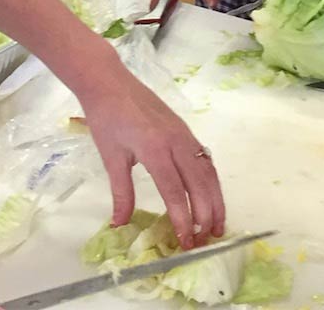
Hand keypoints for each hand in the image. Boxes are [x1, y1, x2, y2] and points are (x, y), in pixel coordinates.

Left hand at [76, 62, 225, 250]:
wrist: (109, 81)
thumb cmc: (107, 118)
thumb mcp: (111, 157)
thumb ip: (121, 192)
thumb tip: (120, 224)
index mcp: (155, 148)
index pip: (174, 191)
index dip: (183, 219)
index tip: (186, 242)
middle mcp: (175, 141)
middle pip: (199, 183)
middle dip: (205, 215)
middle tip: (204, 242)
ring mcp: (183, 134)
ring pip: (207, 172)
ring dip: (215, 200)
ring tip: (216, 227)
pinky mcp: (185, 130)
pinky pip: (205, 159)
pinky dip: (211, 181)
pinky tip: (211, 197)